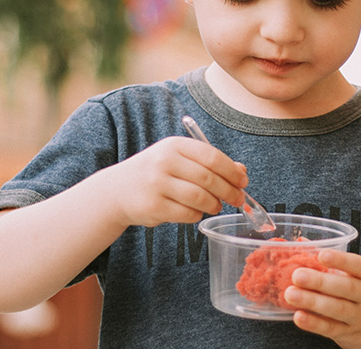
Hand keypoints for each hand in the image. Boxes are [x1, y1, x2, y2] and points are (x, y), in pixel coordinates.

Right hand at [107, 136, 247, 227]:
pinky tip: (196, 211)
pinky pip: (187, 213)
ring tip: (216, 205)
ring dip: (214, 204)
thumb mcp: (179, 160)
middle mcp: (164, 161)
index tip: (243, 181)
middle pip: (208, 178)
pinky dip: (197, 215)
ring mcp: (157, 184)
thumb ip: (209, 163)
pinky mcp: (153, 206)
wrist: (117, 190)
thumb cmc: (156, 173)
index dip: (232, 171)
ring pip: (199, 197)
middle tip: (238, 198)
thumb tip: (242, 172)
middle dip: (229, 190)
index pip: (212, 156)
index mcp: (175, 145)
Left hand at [283, 249, 360, 348]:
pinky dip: (314, 323)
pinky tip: (298, 316)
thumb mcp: (354, 275)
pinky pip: (331, 328)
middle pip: (345, 288)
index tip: (321, 255)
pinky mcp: (348, 333)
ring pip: (337, 309)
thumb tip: (301, 243)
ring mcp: (358, 316)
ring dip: (312, 301)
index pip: (358, 266)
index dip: (341, 260)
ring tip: (290, 294)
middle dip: (319, 281)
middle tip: (296, 275)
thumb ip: (329, 260)